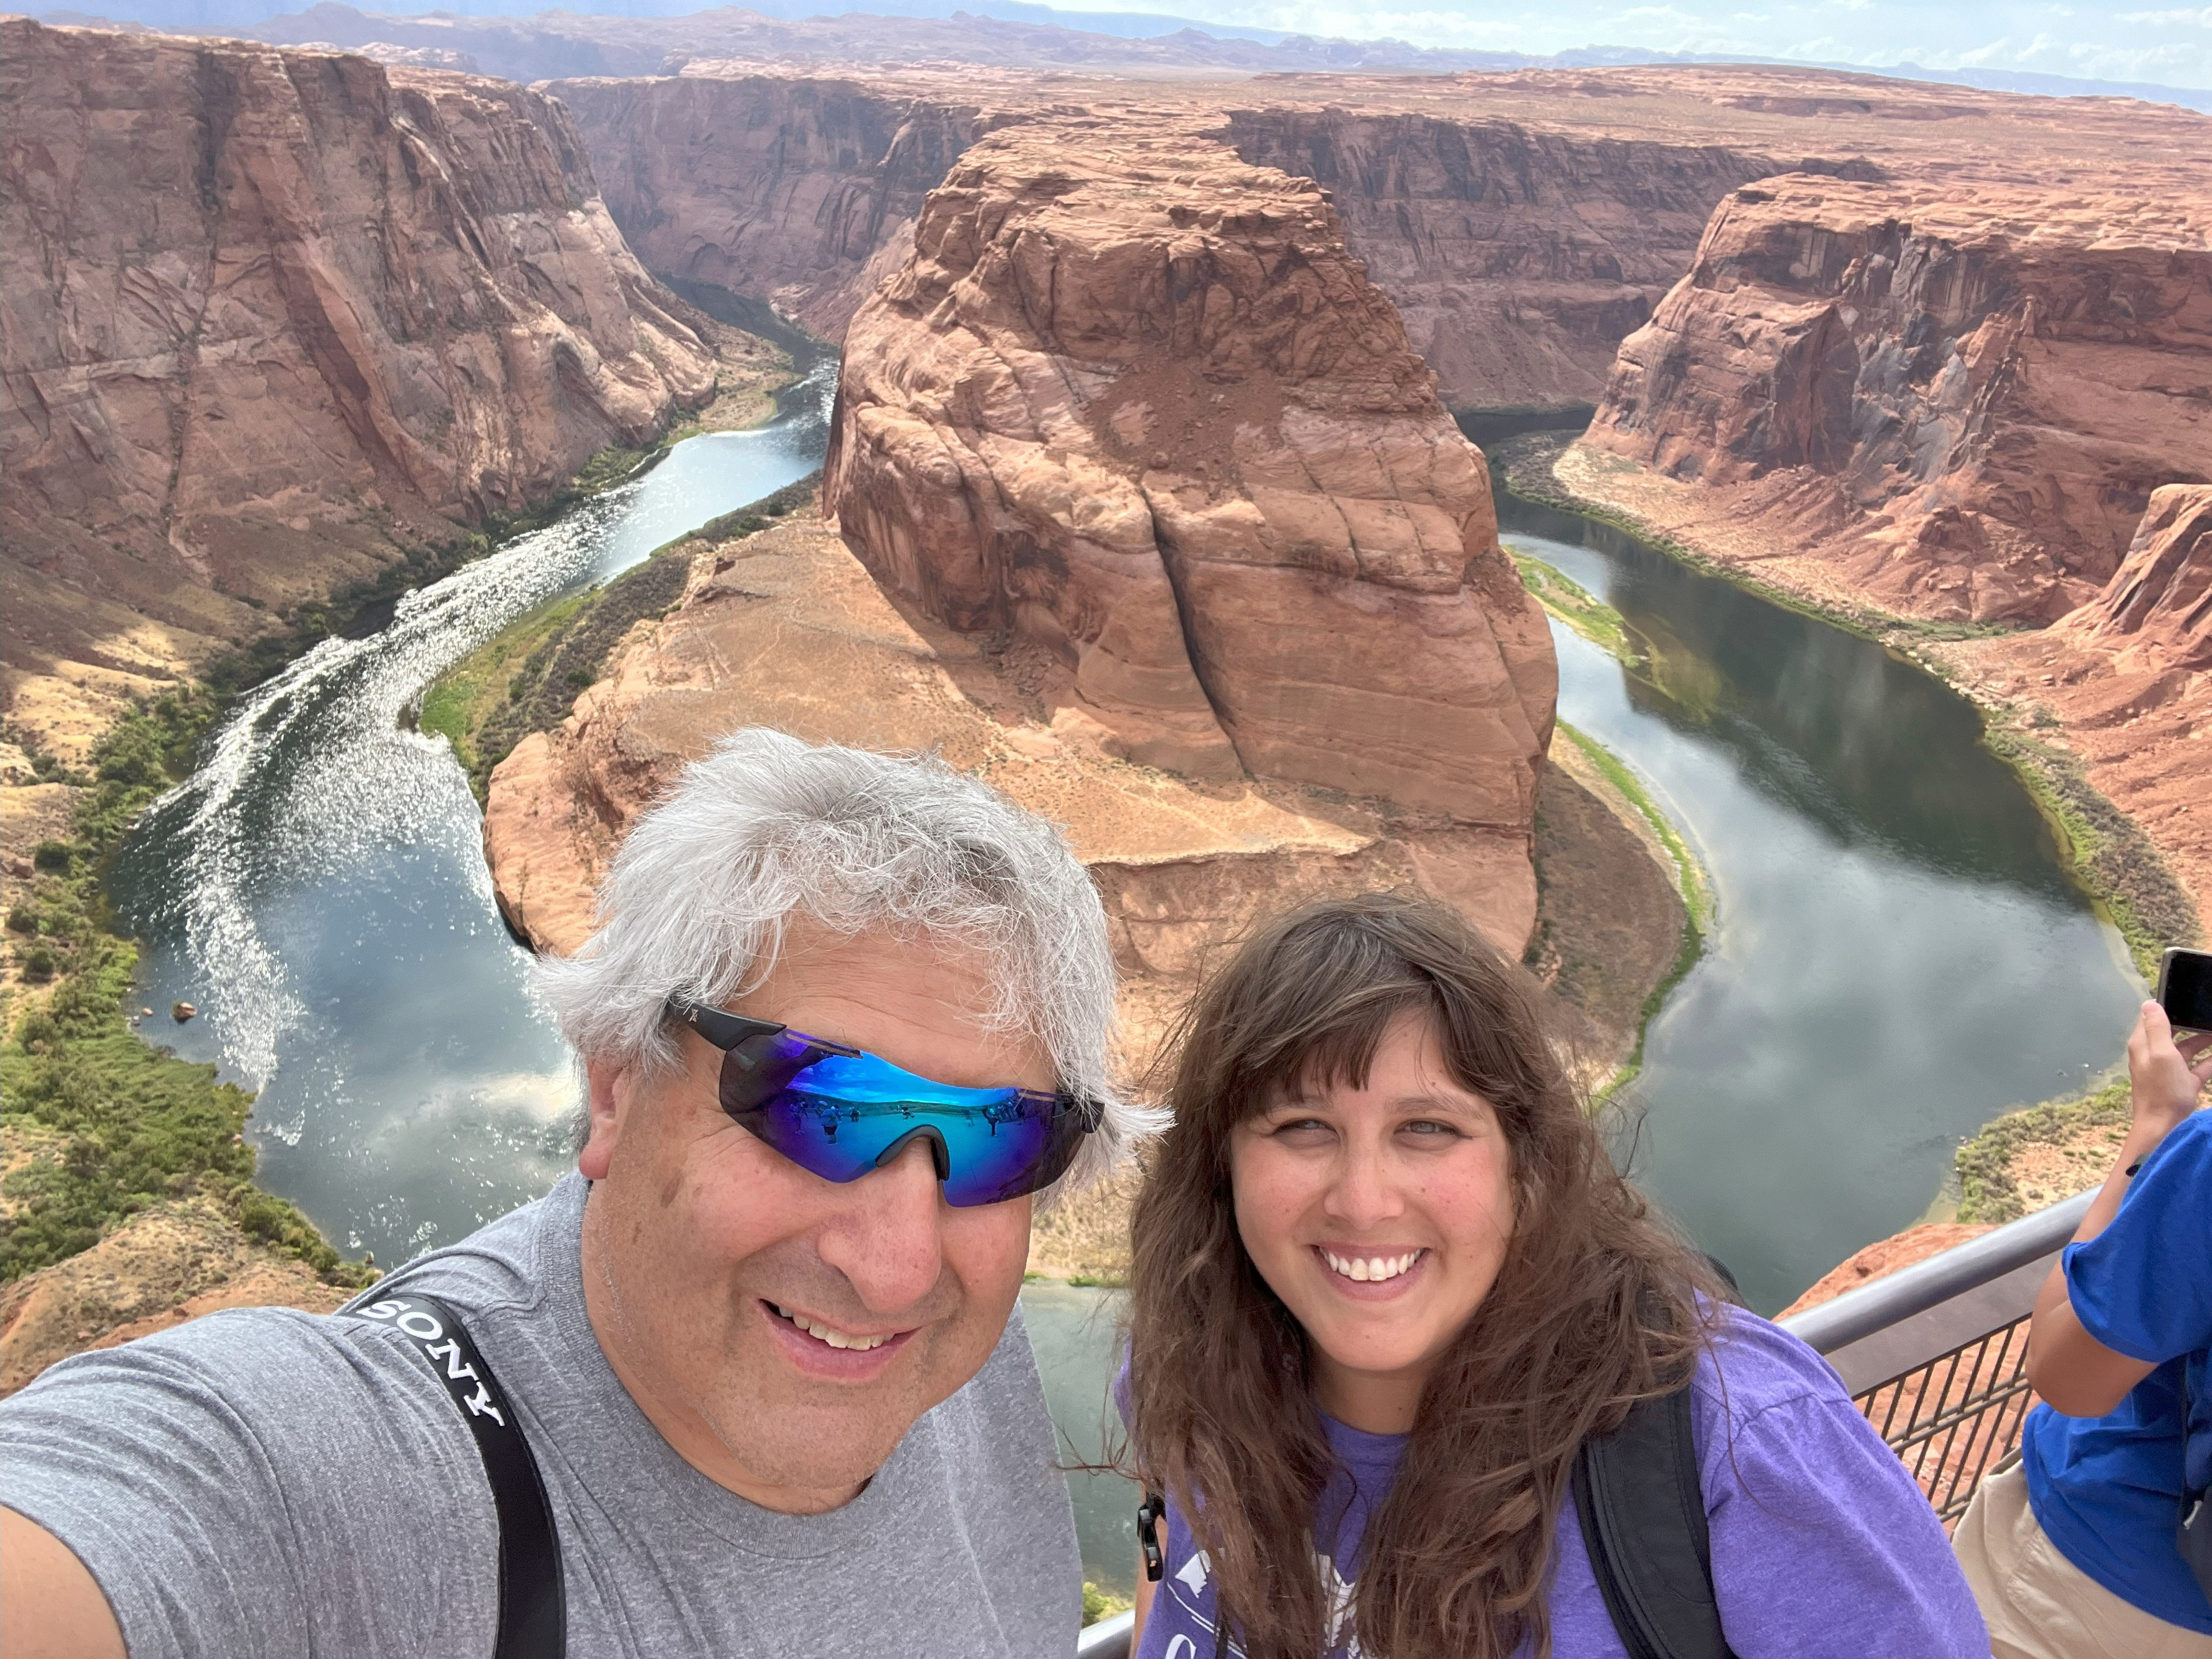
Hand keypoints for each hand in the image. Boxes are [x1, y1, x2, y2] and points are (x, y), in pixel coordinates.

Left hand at [2125, 998, 2211, 1149]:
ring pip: (2189, 1048)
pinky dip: (2210, 1059)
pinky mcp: (2184, 1083)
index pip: (2151, 1019)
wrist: (2165, 1126)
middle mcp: (2154, 1054)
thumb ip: (2157, 1029)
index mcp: (2144, 1044)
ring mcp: (2170, 1069)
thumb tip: (2149, 1003)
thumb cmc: (2162, 1089)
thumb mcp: (2161, 1054)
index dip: (2166, 1007)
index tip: (2185, 998)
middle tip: (2206, 1014)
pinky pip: (2200, 1066)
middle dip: (2191, 1023)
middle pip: (2174, 1032)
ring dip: (2205, 1039)